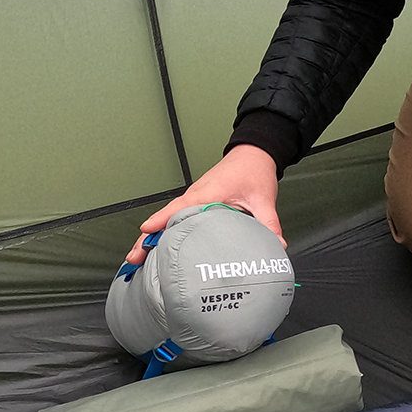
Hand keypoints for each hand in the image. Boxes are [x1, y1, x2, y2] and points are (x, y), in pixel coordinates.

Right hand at [127, 145, 283, 264]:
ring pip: (166, 217)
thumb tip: (277, 245)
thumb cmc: (253, 171)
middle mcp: (195, 194)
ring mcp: (193, 198)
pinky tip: (156, 248)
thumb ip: (269, 223)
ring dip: (151, 236)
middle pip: (165, 216)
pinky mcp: (195, 201)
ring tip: (138, 258)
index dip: (162, 220)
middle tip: (134, 257)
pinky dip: (161, 230)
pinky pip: (174, 216)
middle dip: (147, 237)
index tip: (146, 233)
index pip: (180, 207)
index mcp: (208, 192)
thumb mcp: (264, 199)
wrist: (253, 153)